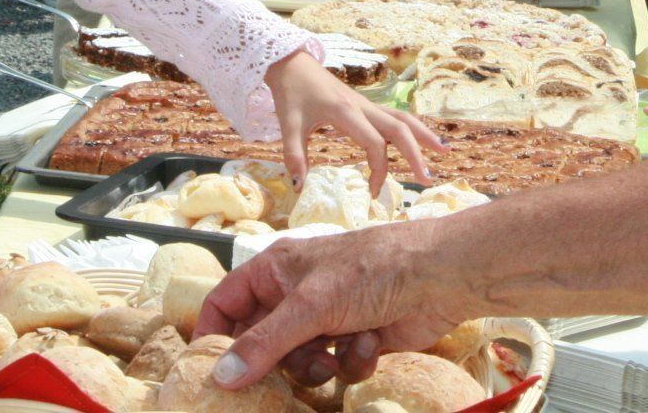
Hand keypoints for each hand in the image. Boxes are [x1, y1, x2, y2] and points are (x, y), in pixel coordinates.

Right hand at [197, 224, 463, 389]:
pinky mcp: (356, 339)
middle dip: (275, 362)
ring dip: (317, 366)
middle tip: (279, 378)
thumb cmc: (372, 270)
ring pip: (299, 362)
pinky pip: (336, 368)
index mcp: (276, 270)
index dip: (213, 335)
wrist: (438, 277)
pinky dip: (352, 362)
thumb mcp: (310, 306)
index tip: (209, 370)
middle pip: (261, 342)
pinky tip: (371, 344)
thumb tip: (219, 376)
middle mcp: (297, 293)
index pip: (225, 302)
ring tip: (334, 357)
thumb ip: (264, 343)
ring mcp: (327, 318)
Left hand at [264, 49, 440, 191]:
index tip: (372, 192)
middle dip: (416, 153)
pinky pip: (394, 117)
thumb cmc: (291, 92)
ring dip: (423, 135)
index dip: (378, 170)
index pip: (375, 144)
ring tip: (443, 151)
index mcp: (347, 112)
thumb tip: (299, 187)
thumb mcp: (287, 125)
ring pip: (403, 119)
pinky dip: (411, 129)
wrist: (292, 63)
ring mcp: (367, 105)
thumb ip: (294, 156)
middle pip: (400, 129)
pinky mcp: (365, 105)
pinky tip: (420, 139)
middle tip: (427, 179)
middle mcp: (363, 107)